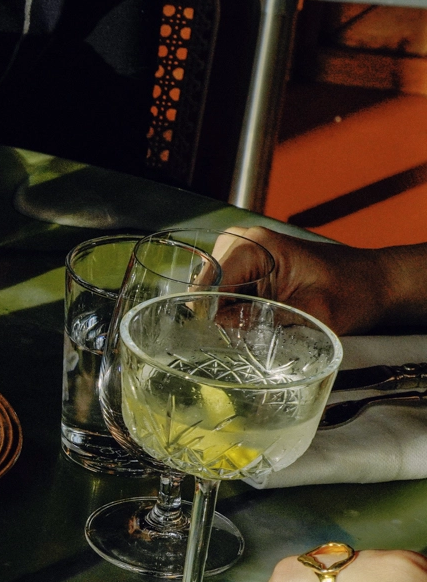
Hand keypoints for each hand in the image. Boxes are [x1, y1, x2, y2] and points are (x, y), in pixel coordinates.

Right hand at [221, 227, 409, 334]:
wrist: (375, 283)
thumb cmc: (353, 291)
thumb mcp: (312, 313)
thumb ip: (265, 318)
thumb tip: (222, 327)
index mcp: (256, 245)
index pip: (209, 283)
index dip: (210, 315)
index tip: (219, 339)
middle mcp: (244, 242)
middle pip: (205, 285)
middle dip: (215, 314)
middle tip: (236, 337)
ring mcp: (244, 251)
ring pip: (210, 290)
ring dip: (223, 312)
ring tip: (247, 329)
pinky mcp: (250, 264)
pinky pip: (225, 289)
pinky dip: (232, 309)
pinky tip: (250, 321)